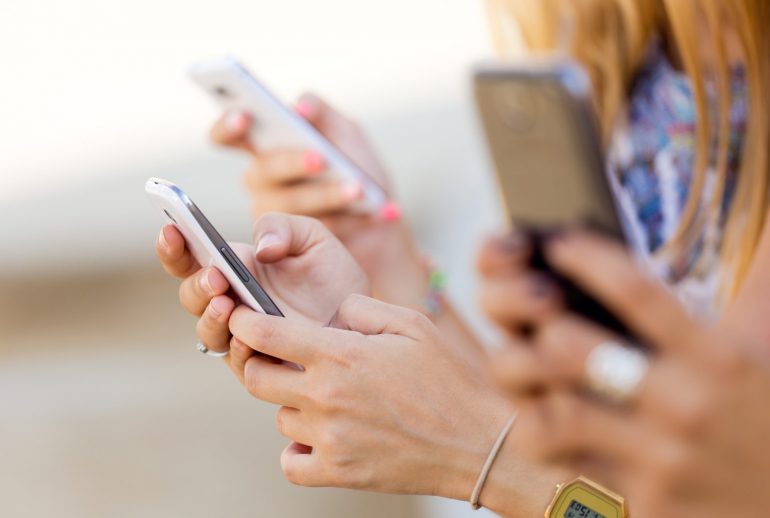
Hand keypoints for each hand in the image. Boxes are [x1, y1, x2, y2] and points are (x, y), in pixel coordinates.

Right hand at [155, 212, 368, 352]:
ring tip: (228, 303)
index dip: (173, 246)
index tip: (171, 231)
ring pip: (207, 331)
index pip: (189, 257)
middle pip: (192, 296)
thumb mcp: (312, 237)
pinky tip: (247, 337)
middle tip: (216, 276)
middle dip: (197, 285)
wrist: (364, 317)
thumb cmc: (332, 274)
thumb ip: (281, 228)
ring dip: (211, 318)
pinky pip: (237, 360)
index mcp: (233, 267)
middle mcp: (230, 301)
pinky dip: (238, 348)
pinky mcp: (260, 364)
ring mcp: (242, 334)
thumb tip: (260, 248)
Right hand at [210, 93, 417, 291]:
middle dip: (293, 163)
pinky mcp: (291, 248)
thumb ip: (325, 115)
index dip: (228, 125)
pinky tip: (381, 210)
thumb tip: (301, 106)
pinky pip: (313, 232)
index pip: (228, 135)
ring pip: (288, 204)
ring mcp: (271, 217)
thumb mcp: (347, 135)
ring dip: (327, 194)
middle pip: (264, 170)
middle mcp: (262, 182)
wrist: (382, 225)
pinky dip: (351, 218)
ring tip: (359, 190)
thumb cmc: (359, 173)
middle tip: (321, 160)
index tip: (245, 118)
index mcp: (266, 149)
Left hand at [225, 294, 513, 497]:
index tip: (243, 320)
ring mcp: (329, 437)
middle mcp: (325, 396)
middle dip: (260, 363)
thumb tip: (332, 310)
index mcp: (340, 354)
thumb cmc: (448, 380)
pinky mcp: (338, 472)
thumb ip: (363, 308)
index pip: (264, 334)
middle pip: (254, 378)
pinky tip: (320, 436)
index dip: (244, 322)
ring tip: (328, 399)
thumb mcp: (412, 325)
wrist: (476, 444)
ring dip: (292, 404)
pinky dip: (297, 449)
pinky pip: (290, 461)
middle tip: (284, 360)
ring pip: (279, 416)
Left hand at [494, 232, 769, 517]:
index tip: (558, 243)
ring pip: (558, 412)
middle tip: (530, 311)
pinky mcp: (641, 503)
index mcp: (717, 359)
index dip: (587, 258)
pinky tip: (540, 414)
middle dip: (539, 323)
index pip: (637, 293)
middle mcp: (684, 407)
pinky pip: (569, 467)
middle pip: (574, 349)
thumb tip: (769, 204)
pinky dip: (547, 436)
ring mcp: (660, 460)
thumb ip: (761, 278)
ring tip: (521, 363)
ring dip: (528, 384)